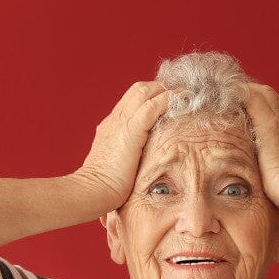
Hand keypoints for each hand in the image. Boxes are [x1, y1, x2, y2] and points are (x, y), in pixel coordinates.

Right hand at [76, 81, 173, 211]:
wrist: (92, 190)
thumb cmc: (104, 187)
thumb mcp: (116, 165)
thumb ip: (127, 157)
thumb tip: (141, 164)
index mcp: (111, 126)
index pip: (132, 100)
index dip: (151, 96)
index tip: (169, 100)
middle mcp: (115, 119)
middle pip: (139, 90)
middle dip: (161, 87)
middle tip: (181, 92)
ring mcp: (121, 122)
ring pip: (145, 92)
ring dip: (167, 90)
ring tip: (186, 93)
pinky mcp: (131, 130)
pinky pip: (152, 106)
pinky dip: (168, 100)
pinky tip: (182, 100)